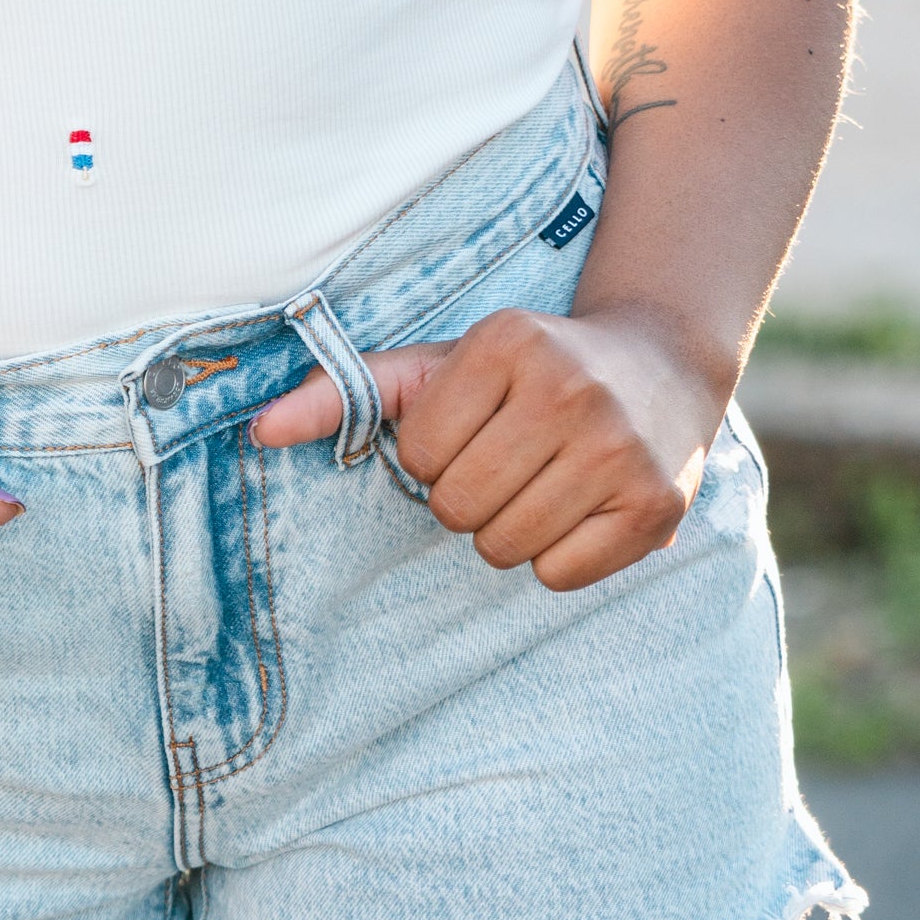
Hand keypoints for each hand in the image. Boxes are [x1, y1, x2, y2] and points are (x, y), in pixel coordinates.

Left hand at [250, 307, 730, 590]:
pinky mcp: (654, 505)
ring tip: (541, 483)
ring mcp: (618, 449)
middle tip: (508, 462)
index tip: (475, 427)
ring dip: (508, 529)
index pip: (420, 452)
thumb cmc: (531, 369)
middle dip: (467, 497)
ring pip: (504, 546)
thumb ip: (347, 391)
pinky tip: (580, 508)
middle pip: (457, 507)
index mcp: (508, 343)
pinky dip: (558, 557)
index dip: (435, 454)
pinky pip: (559, 575)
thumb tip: (256, 429)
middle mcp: (569, 390)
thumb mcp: (443, 364)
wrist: (663, 366)